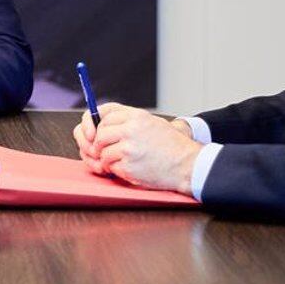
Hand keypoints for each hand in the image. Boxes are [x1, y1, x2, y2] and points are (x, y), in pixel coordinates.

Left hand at [75, 102, 199, 194]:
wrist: (187, 164)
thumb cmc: (171, 145)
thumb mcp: (152, 122)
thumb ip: (129, 119)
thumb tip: (103, 121)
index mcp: (137, 116)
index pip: (104, 114)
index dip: (97, 124)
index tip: (97, 131)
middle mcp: (131, 130)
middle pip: (100, 133)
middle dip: (99, 143)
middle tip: (105, 150)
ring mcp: (129, 149)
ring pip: (102, 152)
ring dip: (106, 159)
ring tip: (118, 161)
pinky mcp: (129, 166)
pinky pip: (110, 167)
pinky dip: (114, 169)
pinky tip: (125, 168)